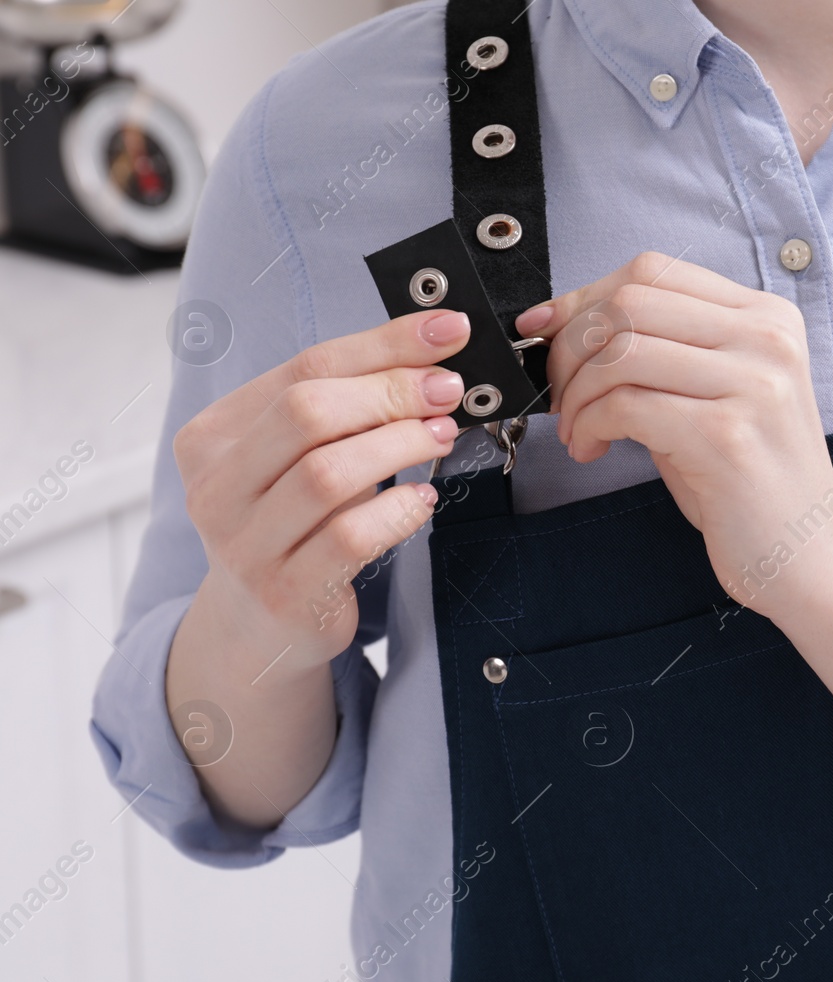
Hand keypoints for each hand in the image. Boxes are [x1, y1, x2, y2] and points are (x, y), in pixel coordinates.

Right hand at [173, 310, 468, 667]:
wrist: (260, 627)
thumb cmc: (293, 527)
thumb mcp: (302, 459)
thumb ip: (346, 407)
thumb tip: (428, 353)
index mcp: (213, 436)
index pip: (302, 368)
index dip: (382, 345)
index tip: (446, 331)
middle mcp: (216, 487)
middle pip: (307, 413)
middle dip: (391, 393)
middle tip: (446, 392)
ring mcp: (244, 544)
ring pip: (327, 473)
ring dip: (399, 445)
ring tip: (440, 436)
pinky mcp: (284, 591)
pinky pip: (350, 537)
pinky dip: (398, 510)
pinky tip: (422, 499)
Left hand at [517, 252, 832, 615]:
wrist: (811, 555)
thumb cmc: (751, 483)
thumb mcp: (715, 397)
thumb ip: (662, 353)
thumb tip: (565, 325)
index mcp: (767, 318)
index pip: (653, 271)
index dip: (582, 297)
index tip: (544, 330)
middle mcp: (767, 339)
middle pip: (631, 303)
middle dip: (572, 347)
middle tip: (561, 393)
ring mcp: (753, 384)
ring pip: (622, 350)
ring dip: (577, 392)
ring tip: (577, 429)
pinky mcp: (727, 435)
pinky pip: (625, 404)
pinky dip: (589, 424)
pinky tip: (592, 448)